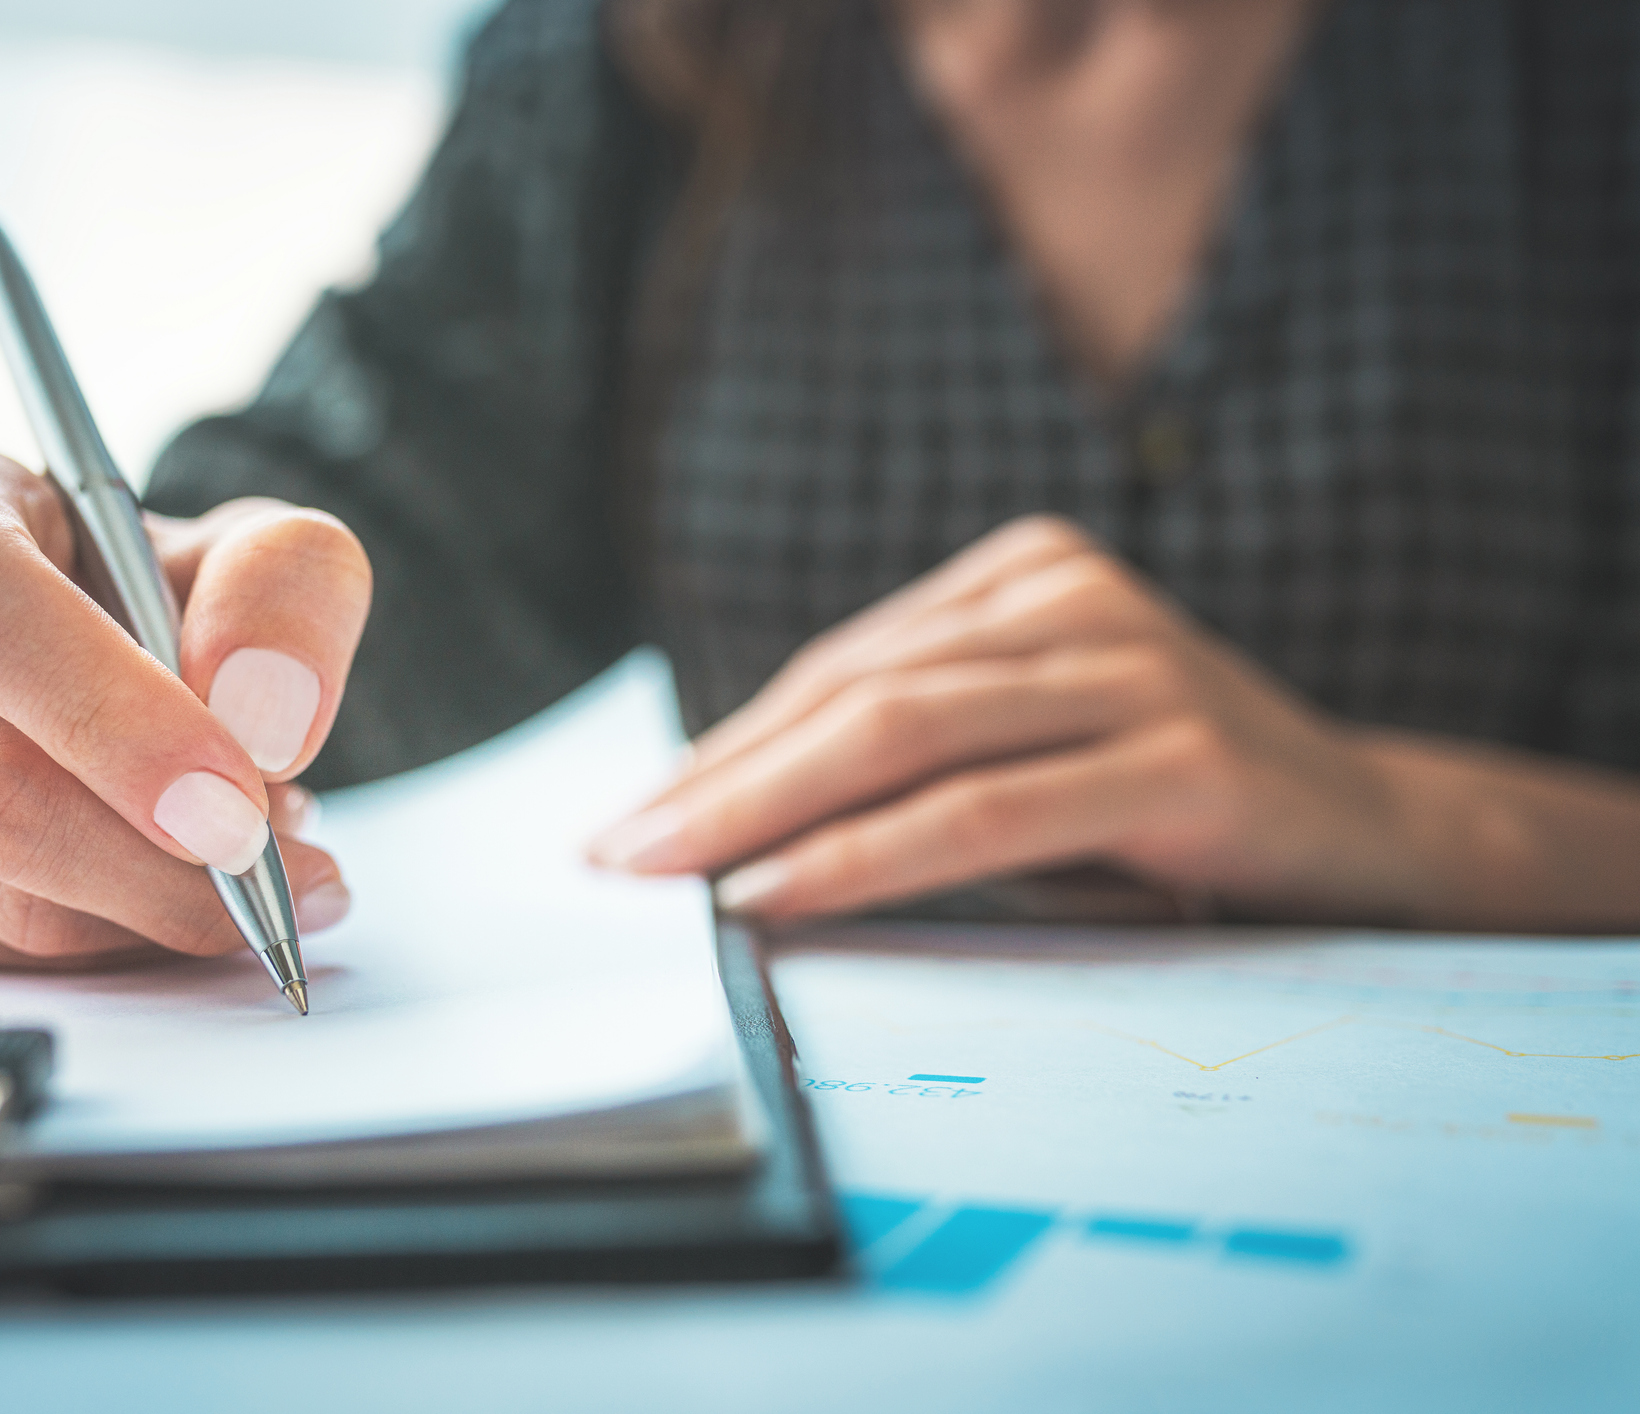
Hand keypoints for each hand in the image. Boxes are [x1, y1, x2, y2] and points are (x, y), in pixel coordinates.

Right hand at [0, 447, 370, 967]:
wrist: (119, 658)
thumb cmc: (174, 594)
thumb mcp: (264, 553)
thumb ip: (288, 595)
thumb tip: (265, 722)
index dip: (102, 712)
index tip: (233, 799)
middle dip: (160, 865)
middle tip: (287, 881)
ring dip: (153, 905)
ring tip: (239, 853)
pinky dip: (104, 943)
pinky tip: (154, 880)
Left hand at [589, 515, 1424, 923]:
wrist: (1373, 836)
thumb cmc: (1168, 805)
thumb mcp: (1032, 752)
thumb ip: (916, 752)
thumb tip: (727, 820)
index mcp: (1024, 574)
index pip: (841, 669)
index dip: (727, 746)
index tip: (631, 816)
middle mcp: (1071, 597)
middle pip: (853, 692)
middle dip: (715, 777)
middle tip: (610, 851)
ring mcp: (1131, 664)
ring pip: (902, 736)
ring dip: (761, 812)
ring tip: (664, 875)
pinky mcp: (1176, 754)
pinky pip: (982, 810)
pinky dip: (865, 857)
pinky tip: (776, 893)